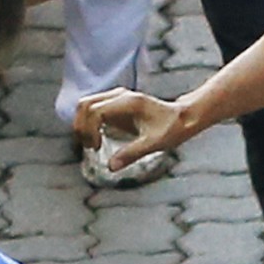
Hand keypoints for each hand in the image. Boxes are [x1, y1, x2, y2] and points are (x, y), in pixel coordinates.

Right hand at [73, 89, 189, 169]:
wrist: (182, 117)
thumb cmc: (172, 128)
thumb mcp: (154, 143)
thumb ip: (131, 154)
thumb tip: (110, 167)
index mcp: (128, 103)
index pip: (95, 110)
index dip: (89, 130)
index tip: (96, 147)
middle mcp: (120, 96)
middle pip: (85, 105)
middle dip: (81, 127)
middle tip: (89, 146)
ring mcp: (116, 98)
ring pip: (85, 105)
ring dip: (82, 124)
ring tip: (91, 144)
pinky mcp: (115, 104)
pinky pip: (92, 109)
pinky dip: (88, 123)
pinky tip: (96, 138)